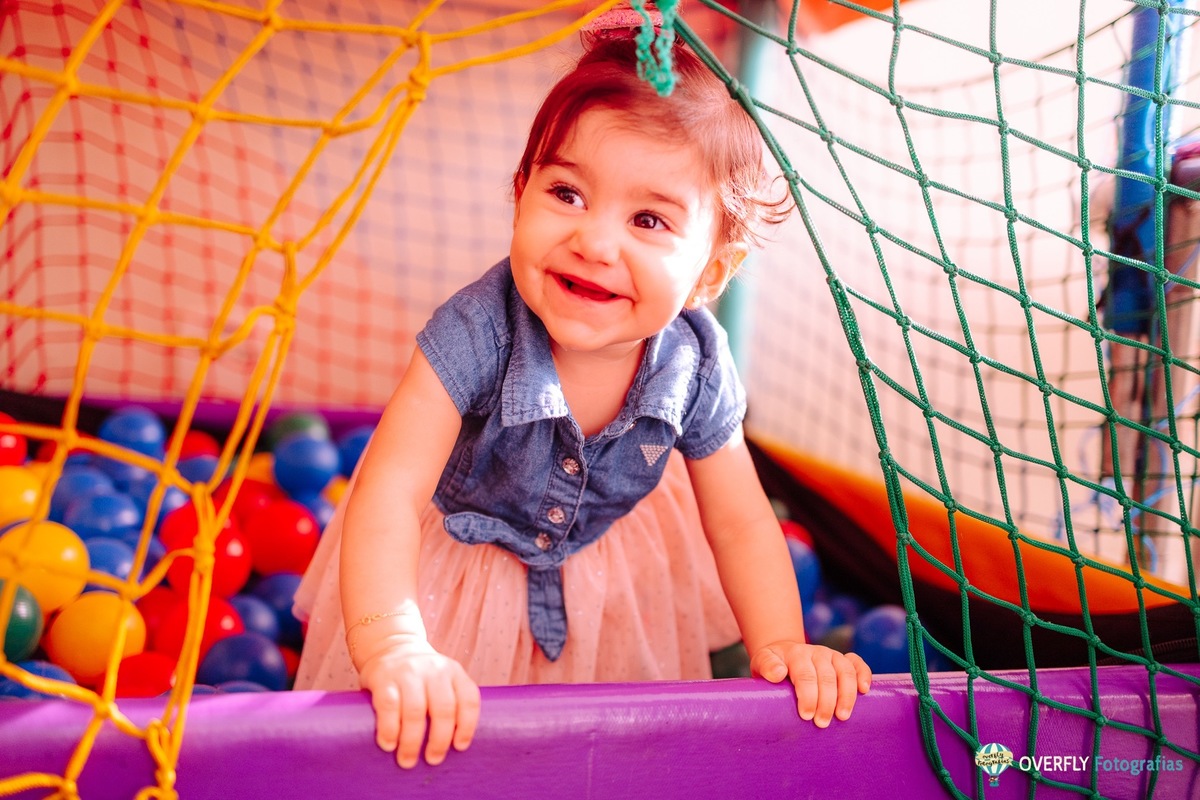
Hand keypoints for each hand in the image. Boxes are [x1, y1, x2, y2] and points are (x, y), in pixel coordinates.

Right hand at [357, 637, 480, 767]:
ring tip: (407, 760)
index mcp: (454, 671)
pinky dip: (389, 729)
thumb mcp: (442, 679)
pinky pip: (389, 706)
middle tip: (433, 759)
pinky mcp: (384, 678)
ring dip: (412, 741)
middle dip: (439, 740)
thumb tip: (453, 747)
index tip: (459, 747)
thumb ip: (450, 702)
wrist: (389, 646)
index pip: (468, 699)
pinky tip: (389, 744)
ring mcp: (408, 672)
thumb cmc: (420, 676)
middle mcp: (434, 669)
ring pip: (415, 711)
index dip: (467, 726)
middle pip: (443, 709)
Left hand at [750, 641, 870, 726]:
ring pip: (845, 672)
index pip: (805, 675)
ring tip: (843, 716)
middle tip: (822, 723)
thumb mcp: (761, 663)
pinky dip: (863, 674)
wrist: (784, 654)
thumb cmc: (772, 666)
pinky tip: (864, 690)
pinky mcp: (843, 659)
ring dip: (846, 695)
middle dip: (826, 702)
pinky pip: (857, 663)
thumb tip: (778, 674)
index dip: (808, 696)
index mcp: (795, 654)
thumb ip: (766, 667)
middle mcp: (815, 652)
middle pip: (826, 677)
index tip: (806, 716)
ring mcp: (831, 655)